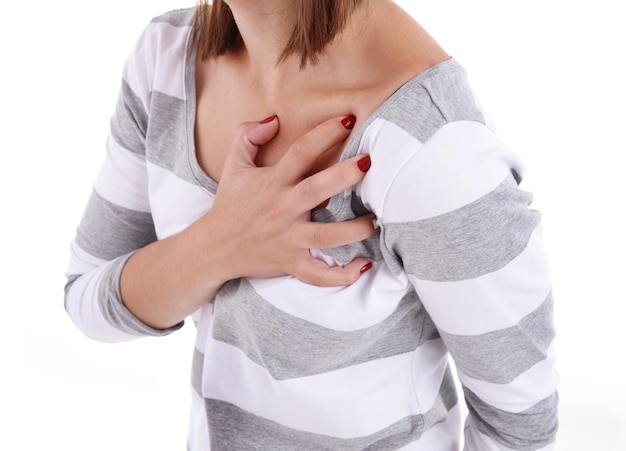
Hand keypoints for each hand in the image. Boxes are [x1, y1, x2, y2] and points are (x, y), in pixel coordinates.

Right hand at [207, 114, 375, 285]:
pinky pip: (319, 274)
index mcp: (273, 182)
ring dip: (355, 229)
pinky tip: (363, 265)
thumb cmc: (230, 205)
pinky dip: (342, 275)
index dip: (324, 133)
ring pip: (326, 236)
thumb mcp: (233, 165)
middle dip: (344, 176)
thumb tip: (274, 119)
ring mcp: (289, 239)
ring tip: (376, 219)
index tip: (348, 120)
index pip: (300, 152)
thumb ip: (248, 136)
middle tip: (369, 162)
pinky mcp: (291, 263)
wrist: (214, 248)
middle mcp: (283, 209)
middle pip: (316, 190)